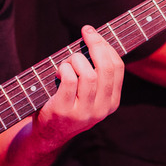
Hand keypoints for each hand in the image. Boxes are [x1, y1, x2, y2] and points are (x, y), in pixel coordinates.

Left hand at [33, 25, 122, 146]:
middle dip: (96, 44)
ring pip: (88, 74)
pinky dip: (64, 69)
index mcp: (112, 102)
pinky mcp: (65, 111)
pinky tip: (58, 72)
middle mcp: (102, 109)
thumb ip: (95, 72)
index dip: (106, 46)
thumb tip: (95, 38)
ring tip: (66, 63)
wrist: (48, 134)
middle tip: (86, 32)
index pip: (117, 68)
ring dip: (75, 59)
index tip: (94, 33)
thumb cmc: (67, 104)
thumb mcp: (88, 93)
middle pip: (106, 68)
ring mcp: (84, 112)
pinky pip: (69, 80)